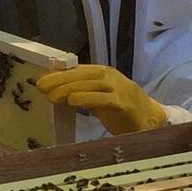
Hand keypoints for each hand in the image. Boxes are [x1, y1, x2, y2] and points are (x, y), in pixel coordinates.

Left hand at [36, 65, 167, 135]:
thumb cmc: (122, 110)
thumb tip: (55, 92)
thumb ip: (82, 93)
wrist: (150, 120)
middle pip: (81, 75)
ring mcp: (119, 88)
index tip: (40, 81)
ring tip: (51, 96)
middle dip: (59, 80)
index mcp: (103, 73)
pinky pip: (103, 98)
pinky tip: (72, 101)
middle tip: (41, 87)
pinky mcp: (123, 103)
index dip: (58, 74)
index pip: (77, 70)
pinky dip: (87, 98)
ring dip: (69, 89)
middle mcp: (110, 77)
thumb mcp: (99, 98)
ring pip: (90, 84)